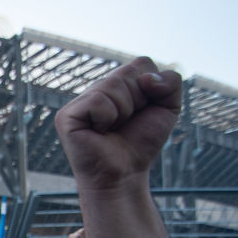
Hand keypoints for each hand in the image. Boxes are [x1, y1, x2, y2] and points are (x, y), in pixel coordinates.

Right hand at [55, 57, 181, 191]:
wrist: (125, 174)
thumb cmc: (141, 143)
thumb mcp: (168, 108)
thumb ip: (171, 82)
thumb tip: (147, 78)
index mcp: (116, 84)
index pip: (142, 63)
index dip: (152, 88)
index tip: (143, 112)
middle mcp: (96, 89)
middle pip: (128, 72)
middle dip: (139, 100)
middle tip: (127, 123)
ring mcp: (79, 101)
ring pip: (113, 85)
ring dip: (124, 111)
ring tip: (113, 128)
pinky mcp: (67, 116)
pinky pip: (98, 101)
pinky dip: (107, 118)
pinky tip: (100, 132)